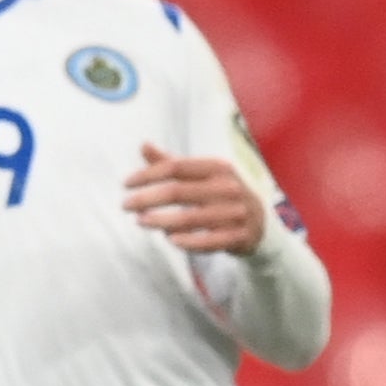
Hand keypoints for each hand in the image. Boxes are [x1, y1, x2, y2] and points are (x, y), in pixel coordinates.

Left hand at [122, 144, 263, 252]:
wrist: (260, 221)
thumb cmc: (219, 193)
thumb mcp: (200, 174)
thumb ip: (170, 162)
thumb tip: (142, 144)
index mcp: (218, 168)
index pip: (175, 167)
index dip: (147, 175)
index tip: (125, 184)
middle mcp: (228, 188)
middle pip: (177, 192)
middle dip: (146, 199)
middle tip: (124, 205)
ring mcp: (235, 213)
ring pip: (189, 219)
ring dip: (159, 221)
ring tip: (139, 221)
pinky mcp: (239, 236)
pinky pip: (207, 242)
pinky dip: (187, 241)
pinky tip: (169, 239)